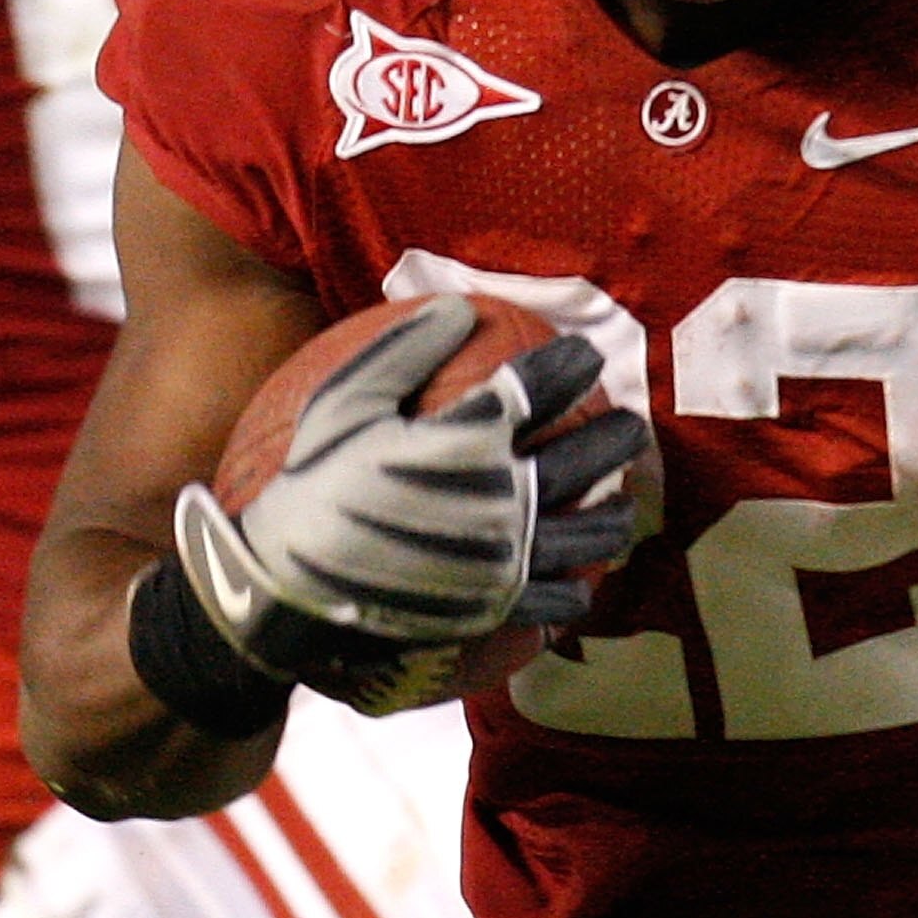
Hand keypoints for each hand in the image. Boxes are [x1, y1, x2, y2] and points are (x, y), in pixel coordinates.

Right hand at [173, 295, 645, 706]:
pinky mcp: (497, 611)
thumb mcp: (342, 403)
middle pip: (588, 460)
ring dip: (615, 516)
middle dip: (619, 437)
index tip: (585, 357)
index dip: (572, 365)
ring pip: (590, 536)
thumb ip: (405, 350)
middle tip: (631, 427)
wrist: (286, 594)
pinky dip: (575, 591)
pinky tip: (577, 583)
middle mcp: (503, 498)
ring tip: (621, 507)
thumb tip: (461, 306)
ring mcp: (507, 559)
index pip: (542, 388)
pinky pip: (558, 602)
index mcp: (469, 439)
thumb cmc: (309, 488)